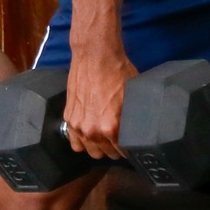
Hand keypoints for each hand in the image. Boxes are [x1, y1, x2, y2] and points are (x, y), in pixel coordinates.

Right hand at [63, 45, 132, 160]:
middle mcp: (92, 130)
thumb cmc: (117, 71)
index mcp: (110, 127)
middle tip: (120, 139)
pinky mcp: (68, 117)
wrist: (95, 54)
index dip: (130, 149)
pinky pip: (74, 141)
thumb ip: (134, 118)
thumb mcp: (134, 95)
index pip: (123, 152)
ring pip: (89, 151)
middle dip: (115, 149)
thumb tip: (140, 130)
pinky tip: (90, 134)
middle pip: (106, 154)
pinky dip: (82, 141)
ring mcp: (77, 125)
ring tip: (105, 138)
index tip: (132, 145)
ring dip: (98, 147)